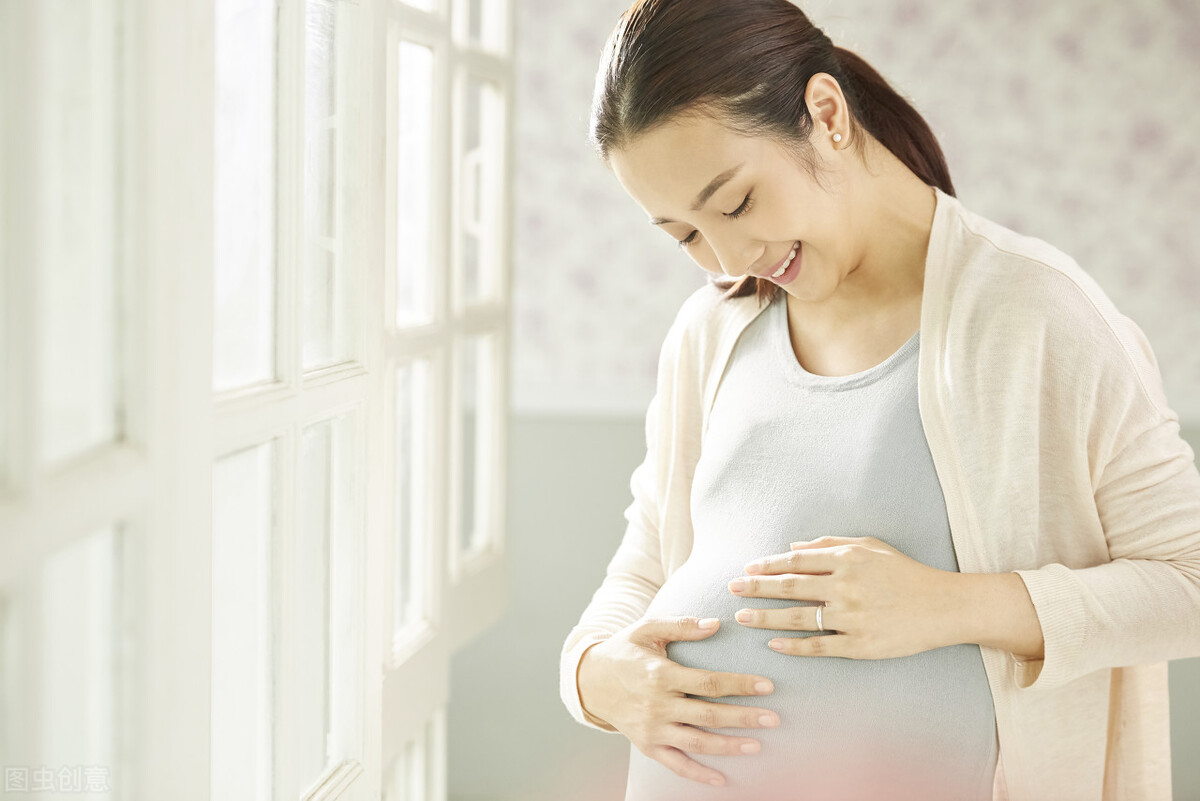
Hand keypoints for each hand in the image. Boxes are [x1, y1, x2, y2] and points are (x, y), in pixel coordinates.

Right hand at [576, 615, 779, 787]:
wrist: (590, 681)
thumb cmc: (624, 651)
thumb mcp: (647, 629)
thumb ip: (681, 625)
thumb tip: (715, 624)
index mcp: (660, 675)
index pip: (708, 682)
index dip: (739, 684)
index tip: (767, 685)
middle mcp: (656, 705)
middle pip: (708, 715)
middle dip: (744, 718)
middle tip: (774, 719)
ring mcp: (652, 729)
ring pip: (696, 742)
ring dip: (728, 746)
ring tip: (757, 745)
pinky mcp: (647, 746)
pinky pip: (675, 765)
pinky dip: (698, 775)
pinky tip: (722, 779)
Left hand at [728, 535, 961, 658]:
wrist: (943, 606)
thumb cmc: (905, 573)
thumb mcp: (870, 546)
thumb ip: (830, 543)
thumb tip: (792, 547)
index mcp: (846, 559)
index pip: (795, 561)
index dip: (767, 565)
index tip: (746, 568)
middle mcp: (845, 586)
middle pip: (789, 587)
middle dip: (756, 588)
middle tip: (732, 589)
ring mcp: (852, 617)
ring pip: (797, 618)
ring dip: (765, 618)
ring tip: (743, 618)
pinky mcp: (860, 644)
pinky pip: (819, 646)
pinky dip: (793, 646)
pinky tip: (773, 645)